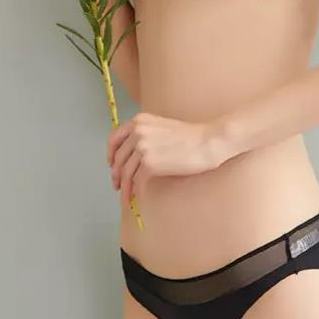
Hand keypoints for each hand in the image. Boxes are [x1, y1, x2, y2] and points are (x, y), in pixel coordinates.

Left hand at [106, 112, 227, 208]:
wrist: (208, 141)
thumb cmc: (192, 136)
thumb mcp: (163, 128)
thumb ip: (146, 136)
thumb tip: (134, 157)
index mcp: (139, 121)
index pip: (114, 139)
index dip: (110, 155)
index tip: (112, 165)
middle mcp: (138, 132)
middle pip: (118, 159)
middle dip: (116, 175)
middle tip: (118, 185)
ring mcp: (142, 148)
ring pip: (126, 173)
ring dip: (125, 188)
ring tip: (126, 197)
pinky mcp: (150, 164)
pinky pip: (137, 182)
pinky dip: (136, 192)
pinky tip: (139, 197)